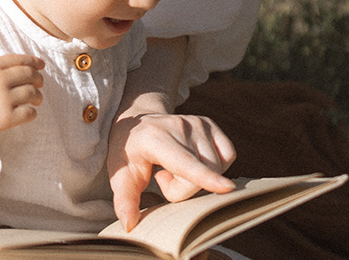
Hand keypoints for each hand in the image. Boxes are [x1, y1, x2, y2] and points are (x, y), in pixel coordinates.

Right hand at [0, 54, 43, 173]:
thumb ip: (1, 68)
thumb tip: (33, 64)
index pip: (20, 60)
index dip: (34, 61)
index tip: (41, 65)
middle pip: (29, 74)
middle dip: (38, 79)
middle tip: (39, 84)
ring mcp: (2, 99)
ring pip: (33, 93)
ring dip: (38, 97)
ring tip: (36, 100)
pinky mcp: (6, 118)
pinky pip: (30, 112)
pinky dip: (32, 113)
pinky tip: (27, 113)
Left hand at [108, 111, 235, 230]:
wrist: (138, 124)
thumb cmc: (128, 154)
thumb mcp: (120, 177)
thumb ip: (124, 201)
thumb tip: (129, 225)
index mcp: (154, 139)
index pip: (184, 163)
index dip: (205, 177)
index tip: (227, 188)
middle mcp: (179, 125)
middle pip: (200, 174)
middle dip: (183, 189)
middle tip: (162, 178)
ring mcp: (197, 123)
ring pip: (217, 167)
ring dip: (198, 178)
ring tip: (175, 168)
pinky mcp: (210, 124)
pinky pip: (228, 156)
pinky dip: (215, 167)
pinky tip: (194, 161)